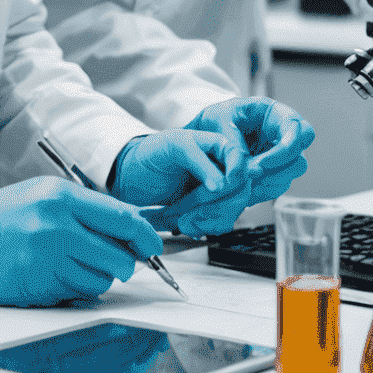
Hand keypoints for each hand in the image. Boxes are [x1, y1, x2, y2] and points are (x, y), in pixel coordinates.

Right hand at [0, 181, 163, 306]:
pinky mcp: (37, 284)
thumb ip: (84, 211)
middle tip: (107, 261)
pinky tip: (50, 277)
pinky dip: (73, 291)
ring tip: (66, 266)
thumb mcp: (41, 197)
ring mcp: (46, 255)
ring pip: (103, 279)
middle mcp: (56, 222)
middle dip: (121, 263)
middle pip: (120, 254)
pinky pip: (78, 294)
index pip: (124, 217)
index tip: (153, 248)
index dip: (146, 237)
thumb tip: (131, 231)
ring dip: (94, 279)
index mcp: (60, 195)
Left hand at [110, 129, 254, 237]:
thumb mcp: (173, 147)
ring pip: (232, 210)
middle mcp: (221, 167)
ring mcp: (217, 190)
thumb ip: (199, 162)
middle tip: (190, 208)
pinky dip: (202, 227)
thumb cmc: (150, 154)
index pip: (240, 160)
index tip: (222, 187)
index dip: (236, 174)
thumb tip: (222, 184)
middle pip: (240, 189)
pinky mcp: (208, 209)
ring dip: (206, 219)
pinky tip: (184, 223)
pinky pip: (219, 222)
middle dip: (216, 204)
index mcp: (216, 145)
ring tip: (181, 219)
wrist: (132, 177)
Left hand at [186, 98, 314, 203]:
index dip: (287, 150)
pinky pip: (276, 187)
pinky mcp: (272, 172)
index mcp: (275, 114)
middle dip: (278, 172)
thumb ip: (234, 143)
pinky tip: (242, 189)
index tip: (262, 163)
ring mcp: (280, 156)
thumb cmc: (215, 119)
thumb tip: (251, 171)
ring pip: (289, 177)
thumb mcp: (219, 121)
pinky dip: (260, 191)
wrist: (202, 133)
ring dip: (267, 183)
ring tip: (242, 183)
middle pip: (300, 159)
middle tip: (251, 176)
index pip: (301, 131)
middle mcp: (283, 136)